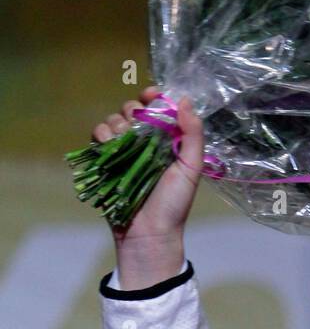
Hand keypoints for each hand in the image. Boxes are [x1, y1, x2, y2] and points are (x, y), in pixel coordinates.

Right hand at [92, 85, 204, 286]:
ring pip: (114, 120)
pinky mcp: (106, 161)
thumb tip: (184, 100)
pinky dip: (101, 134)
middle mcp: (145, 143)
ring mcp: (124, 152)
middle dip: (133, 112)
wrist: (148, 233)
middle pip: (132, 109)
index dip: (153, 97)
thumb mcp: (191, 169)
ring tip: (124, 142)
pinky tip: (108, 144)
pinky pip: (98, 135)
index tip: (151, 95)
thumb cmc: (173, 204)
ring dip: (117, 124)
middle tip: (138, 127)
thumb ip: (193, 135)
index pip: (158, 108)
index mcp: (167, 141)